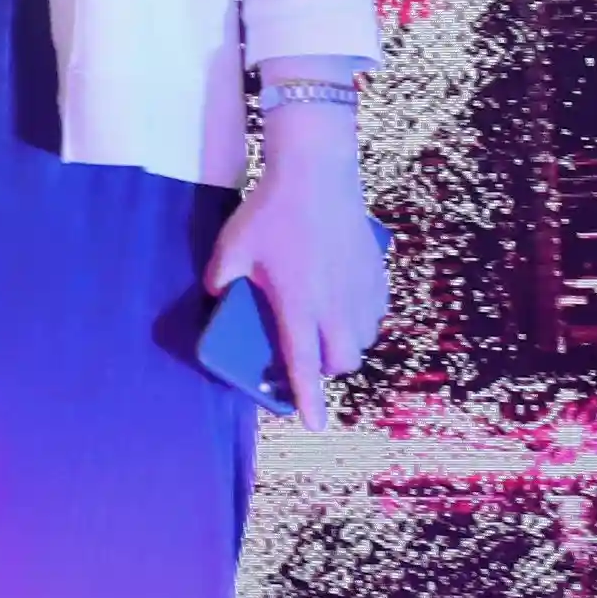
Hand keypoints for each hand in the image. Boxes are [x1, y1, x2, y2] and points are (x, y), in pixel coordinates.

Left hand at [207, 111, 386, 408]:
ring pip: (362, 339)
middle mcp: (336, 306)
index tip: (312, 423)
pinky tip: (344, 304)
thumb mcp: (232, 247)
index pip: (304, 364)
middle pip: (342, 361)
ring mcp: (362, 291)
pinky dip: (361, 320)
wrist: (318, 174)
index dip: (307, 397)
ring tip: (323, 327)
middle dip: (327, 369)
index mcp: (298, 304)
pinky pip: (376, 315)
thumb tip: (217, 297)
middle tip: (307, 355)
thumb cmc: (271, 212)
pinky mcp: (378, 276)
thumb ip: (220, 279)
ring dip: (345, 344)